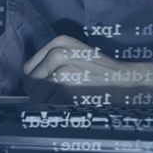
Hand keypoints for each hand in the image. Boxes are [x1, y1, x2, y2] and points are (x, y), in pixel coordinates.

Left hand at [22, 35, 152, 103]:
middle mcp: (58, 54)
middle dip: (40, 92)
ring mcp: (61, 73)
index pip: (28, 67)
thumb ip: (52, 58)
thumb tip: (27, 77)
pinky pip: (47, 107)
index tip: (46, 85)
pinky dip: (56, 110)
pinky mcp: (66, 91)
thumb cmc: (100, 70)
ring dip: (48, 103)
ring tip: (66, 98)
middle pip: (30, 83)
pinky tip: (71, 103)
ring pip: (35, 97)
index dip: (35, 80)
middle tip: (60, 93)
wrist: (124, 81)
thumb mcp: (76, 52)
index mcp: (59, 42)